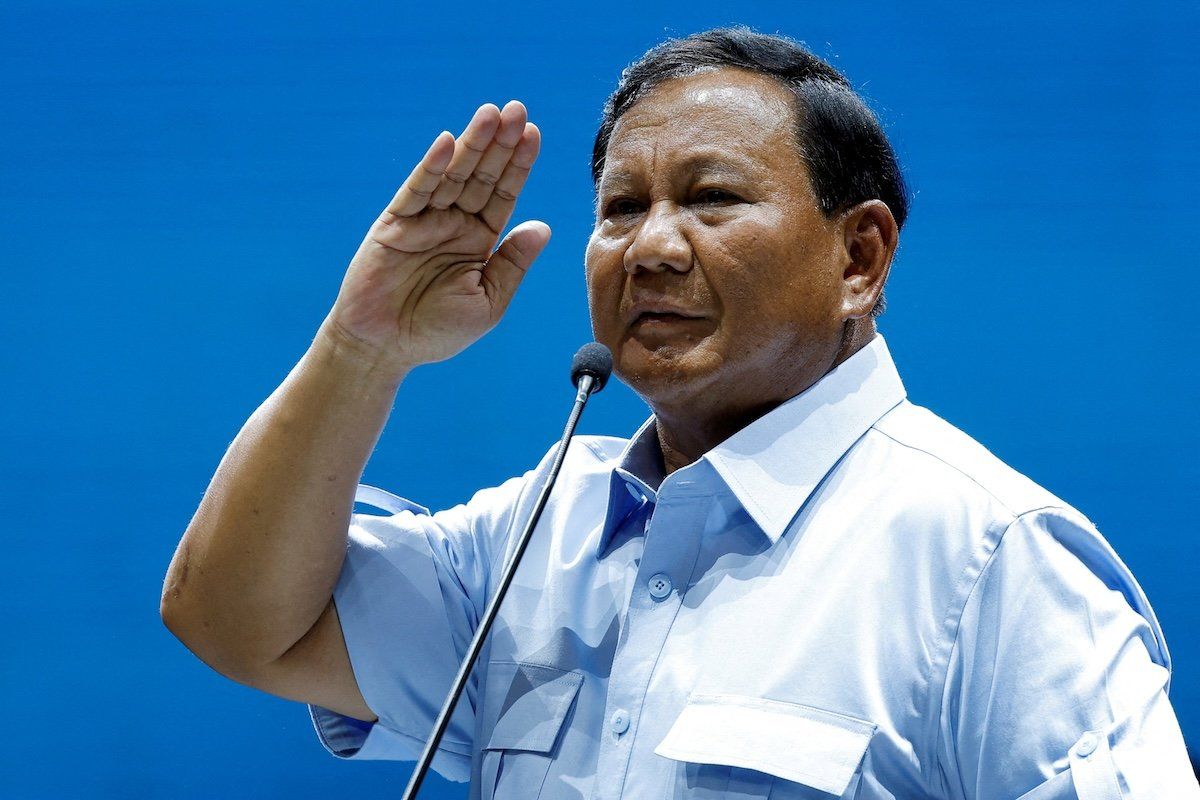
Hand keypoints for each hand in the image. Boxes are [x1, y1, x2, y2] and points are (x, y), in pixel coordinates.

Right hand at [322, 100, 548, 369]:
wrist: (383, 350)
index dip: (518, 165)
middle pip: (482, 176)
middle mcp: (453, 224)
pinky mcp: (395, 224)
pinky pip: (417, 190)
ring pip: (453, 175)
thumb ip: (512, 263)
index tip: (534, 134)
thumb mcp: (488, 301)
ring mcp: (424, 221)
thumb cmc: (436, 332)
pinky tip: (449, 142)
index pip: (504, 195)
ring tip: (492, 114)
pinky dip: (432, 166)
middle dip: (500, 144)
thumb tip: (543, 226)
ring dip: (472, 144)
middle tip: (517, 110)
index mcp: (479, 241)